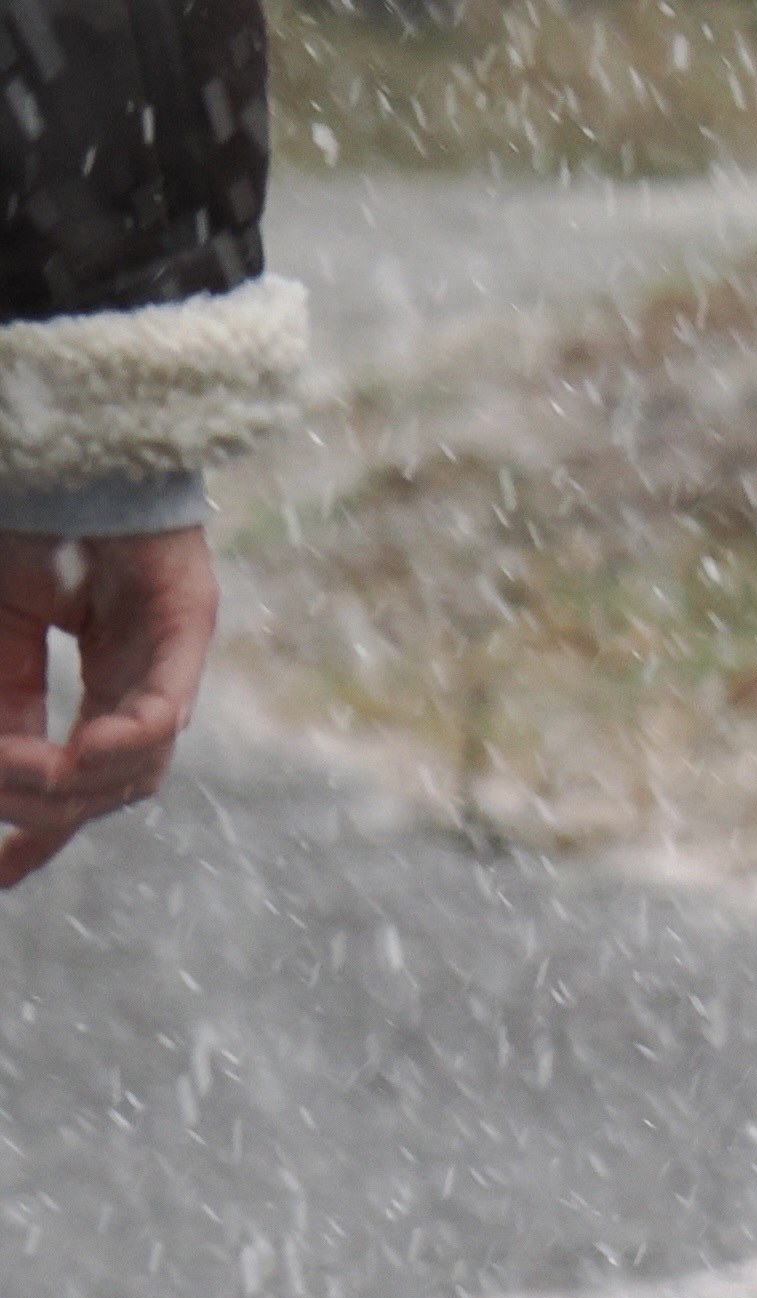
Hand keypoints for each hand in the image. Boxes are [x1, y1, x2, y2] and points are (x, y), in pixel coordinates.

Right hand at [0, 525, 219, 889]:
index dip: (35, 836)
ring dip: (79, 781)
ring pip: (137, 766)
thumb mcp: (1, 627)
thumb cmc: (31, 524)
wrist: (72, 450)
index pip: (74, 788)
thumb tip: (11, 759)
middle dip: (43, 806)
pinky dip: (128, 737)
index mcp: (95, 691)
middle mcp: (137, 691)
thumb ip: (7, 697)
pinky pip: (161, 705)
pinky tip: (90, 752)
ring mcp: (165, 664)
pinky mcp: (184, 625)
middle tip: (9, 790)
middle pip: (100, 790)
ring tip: (40, 774)